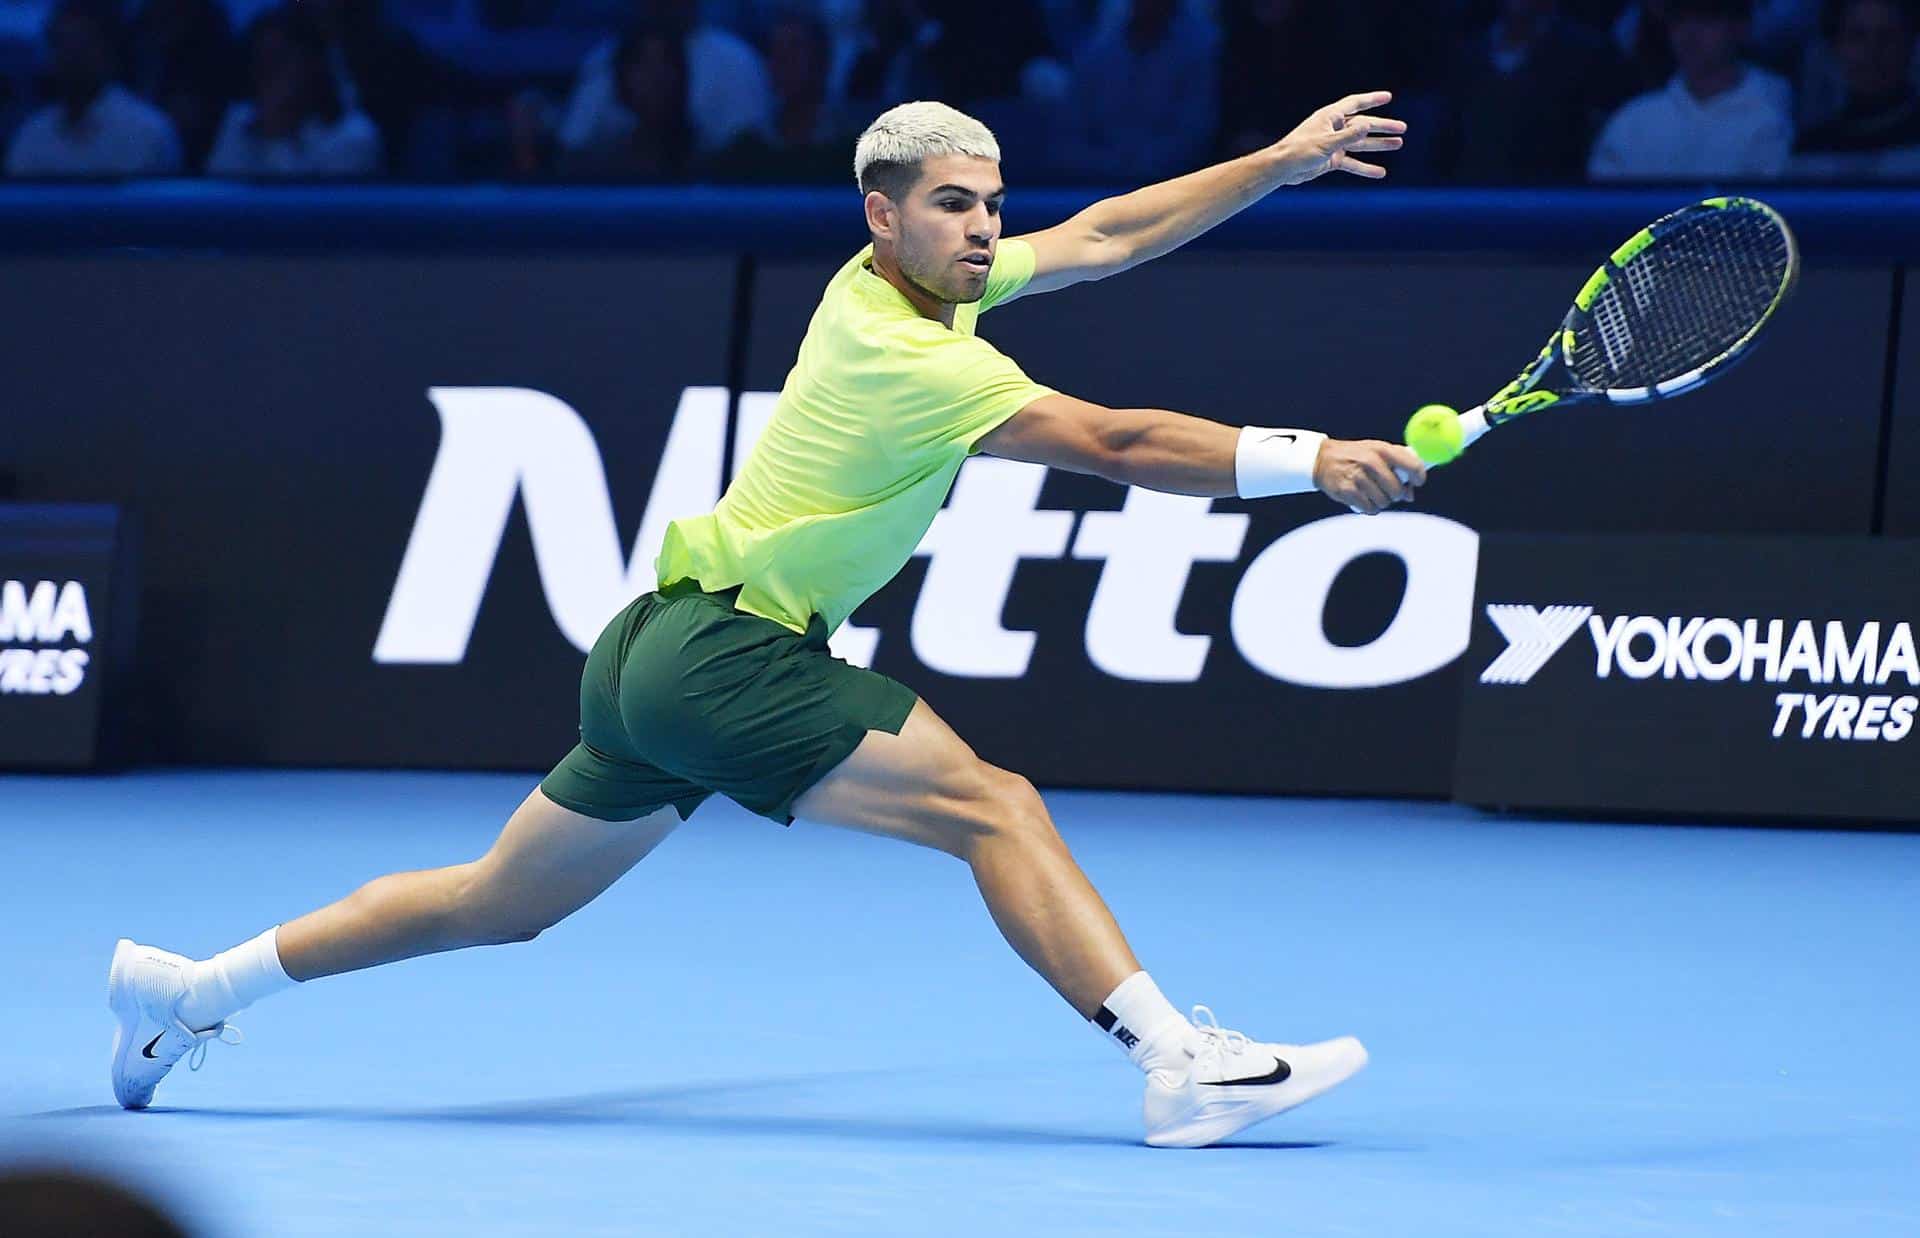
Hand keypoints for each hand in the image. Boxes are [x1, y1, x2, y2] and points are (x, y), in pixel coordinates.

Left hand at [1270, 92, 1406, 184]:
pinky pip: (1352, 163)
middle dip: (1382, 126)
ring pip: (1360, 143)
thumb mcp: (1326, 143)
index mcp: (1330, 117)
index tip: (1388, 97)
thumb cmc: (1299, 151)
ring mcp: (1333, 144)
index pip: (1355, 104)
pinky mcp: (1331, 160)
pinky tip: (1380, 172)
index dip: (1371, 99)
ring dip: (1378, 144)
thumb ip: (1348, 136)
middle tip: (1402, 128)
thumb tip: (1367, 125)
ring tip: (1398, 144)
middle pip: (1363, 124)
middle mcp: (1333, 128)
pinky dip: (1365, 168)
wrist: (1283, 168)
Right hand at [1313, 438, 1426, 514]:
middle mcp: (1370, 462)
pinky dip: (1370, 507)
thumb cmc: (1356, 456)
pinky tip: (1364, 499)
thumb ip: (1399, 466)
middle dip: (1396, 494)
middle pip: (1397, 491)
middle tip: (1388, 490)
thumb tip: (1410, 494)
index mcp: (1382, 449)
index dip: (1419, 476)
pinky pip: (1370, 509)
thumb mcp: (1377, 451)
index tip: (1417, 481)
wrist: (1322, 459)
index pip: (1412, 465)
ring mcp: (1358, 477)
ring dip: (1381, 501)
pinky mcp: (1347, 491)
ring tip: (1372, 492)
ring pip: (1384, 502)